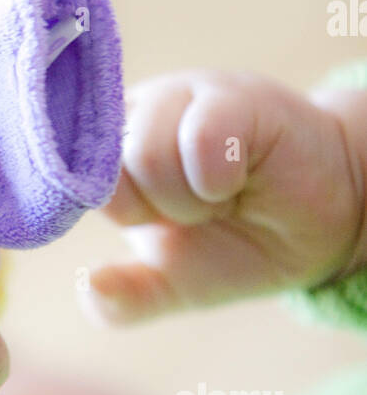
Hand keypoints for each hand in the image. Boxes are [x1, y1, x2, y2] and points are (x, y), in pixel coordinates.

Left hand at [82, 69, 366, 324]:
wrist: (324, 223)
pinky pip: (199, 137)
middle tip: (196, 207)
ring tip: (219, 193)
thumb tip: (86, 287)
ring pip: (145, 154)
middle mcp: (135, 113)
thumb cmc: (238, 242)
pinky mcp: (232, 95)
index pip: (68, 177)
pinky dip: (218, 179)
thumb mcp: (174, 284)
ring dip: (189, 198)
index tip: (155, 219)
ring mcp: (182, 96)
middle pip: (105, 170)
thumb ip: (125, 299)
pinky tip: (237, 178)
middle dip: (155, 210)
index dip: (118, 213)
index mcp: (108, 151)